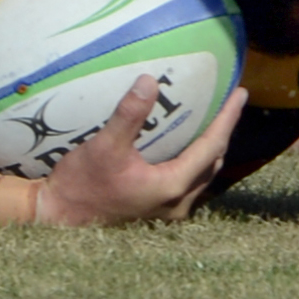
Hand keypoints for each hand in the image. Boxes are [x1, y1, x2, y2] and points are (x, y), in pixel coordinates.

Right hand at [38, 77, 248, 225]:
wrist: (59, 217)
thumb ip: (129, 115)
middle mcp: (177, 203)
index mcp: (171, 186)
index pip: (211, 147)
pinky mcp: (157, 212)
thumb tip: (149, 81)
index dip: (227, 119)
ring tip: (212, 122)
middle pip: (212, 162)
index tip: (240, 94)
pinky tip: (184, 147)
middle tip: (229, 103)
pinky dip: (193, 161)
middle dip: (223, 131)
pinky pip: (188, 182)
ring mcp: (168, 211)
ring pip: (202, 175)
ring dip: (209, 148)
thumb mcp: (104, 147)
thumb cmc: (81, 184)